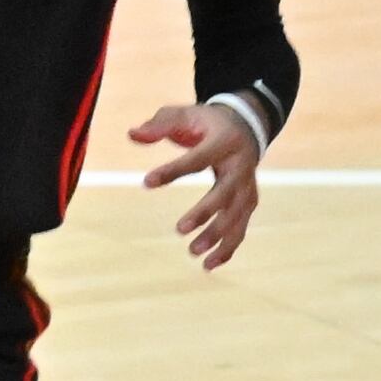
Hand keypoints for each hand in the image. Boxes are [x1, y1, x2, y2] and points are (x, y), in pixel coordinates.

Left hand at [131, 101, 265, 269]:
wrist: (247, 126)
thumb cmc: (207, 123)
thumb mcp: (185, 115)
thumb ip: (159, 124)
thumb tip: (132, 135)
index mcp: (225, 141)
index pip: (198, 158)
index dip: (173, 170)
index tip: (146, 182)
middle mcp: (241, 164)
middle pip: (226, 192)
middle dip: (205, 212)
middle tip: (179, 229)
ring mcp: (248, 185)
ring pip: (237, 215)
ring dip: (218, 236)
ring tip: (193, 253)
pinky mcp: (248, 201)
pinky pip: (241, 227)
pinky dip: (228, 247)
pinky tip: (209, 265)